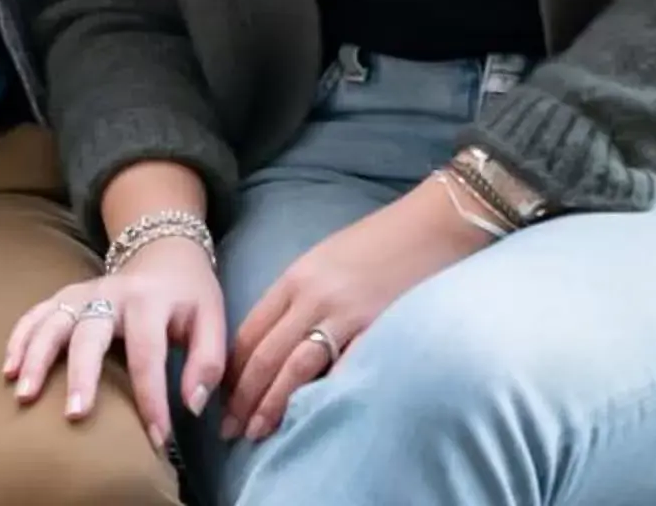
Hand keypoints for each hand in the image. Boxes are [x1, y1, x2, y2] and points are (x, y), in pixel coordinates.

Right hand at [3, 240, 227, 450]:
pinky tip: (8, 368)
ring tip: (24, 394)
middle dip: (81, 375)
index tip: (157, 438)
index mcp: (150, 301)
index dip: (151, 398)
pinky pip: (36, 313)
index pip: (148, 354)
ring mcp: (83, 291)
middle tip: (75, 415)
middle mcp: (111, 293)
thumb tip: (192, 406)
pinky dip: (20, 338)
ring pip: (53, 321)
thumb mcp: (213, 321)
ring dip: (36, 357)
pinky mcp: (65, 296)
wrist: (164, 252)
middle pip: (90, 333)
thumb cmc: (188, 296)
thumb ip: (208, 362)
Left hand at [220, 178, 491, 442]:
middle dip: (242, 397)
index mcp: (295, 279)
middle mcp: (312, 297)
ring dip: (272, 404)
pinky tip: (312, 421)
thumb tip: (279, 338)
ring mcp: (345, 314)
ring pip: (294, 367)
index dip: (232, 370)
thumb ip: (301, 296)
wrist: (433, 223)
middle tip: (230, 429)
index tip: (223, 397)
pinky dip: (325, 397)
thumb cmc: (380, 241)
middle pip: (265, 354)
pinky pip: (344, 369)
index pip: (250, 332)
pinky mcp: (377, 328)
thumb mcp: (326, 260)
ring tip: (258, 433)